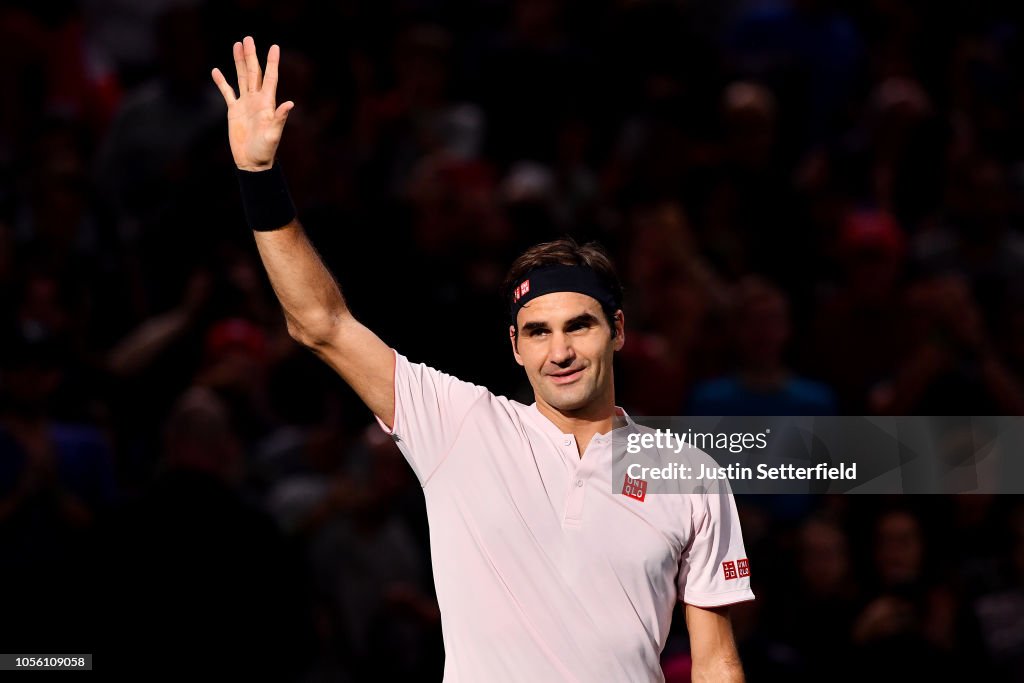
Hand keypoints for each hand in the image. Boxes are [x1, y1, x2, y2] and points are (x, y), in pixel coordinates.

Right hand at [211, 36, 293, 170]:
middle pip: (253, 73)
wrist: (252, 162)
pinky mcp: (234, 111)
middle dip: (251, 56)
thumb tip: (290, 103)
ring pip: (241, 78)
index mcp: (267, 103)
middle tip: (248, 39)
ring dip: (238, 62)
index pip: (270, 77)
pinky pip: (227, 92)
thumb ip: (280, 118)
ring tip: (237, 45)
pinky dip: (221, 82)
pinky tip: (216, 71)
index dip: (272, 62)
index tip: (275, 47)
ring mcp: (245, 104)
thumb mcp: (274, 134)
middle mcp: (257, 100)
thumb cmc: (265, 150)